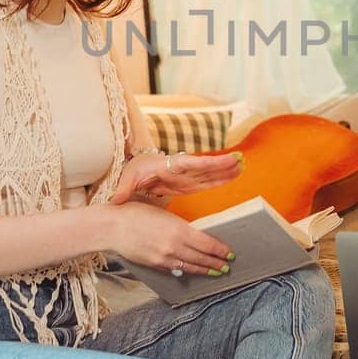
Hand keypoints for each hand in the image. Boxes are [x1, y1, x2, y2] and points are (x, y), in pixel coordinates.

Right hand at [108, 202, 232, 275]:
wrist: (112, 227)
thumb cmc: (135, 213)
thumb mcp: (163, 214)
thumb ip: (181, 227)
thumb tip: (195, 235)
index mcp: (179, 230)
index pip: (207, 244)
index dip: (220, 251)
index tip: (229, 253)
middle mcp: (174, 247)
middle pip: (202, 258)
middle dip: (216, 263)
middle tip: (227, 266)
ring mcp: (164, 258)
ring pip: (190, 267)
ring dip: (205, 270)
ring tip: (216, 272)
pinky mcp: (155, 265)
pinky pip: (175, 270)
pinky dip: (186, 271)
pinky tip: (191, 271)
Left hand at [109, 150, 243, 203]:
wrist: (133, 169)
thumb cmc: (131, 171)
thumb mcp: (125, 179)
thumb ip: (123, 188)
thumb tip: (115, 199)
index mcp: (169, 166)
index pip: (191, 164)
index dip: (208, 162)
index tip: (223, 159)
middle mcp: (180, 169)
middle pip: (204, 167)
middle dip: (221, 164)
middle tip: (240, 160)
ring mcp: (186, 176)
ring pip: (209, 173)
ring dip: (224, 170)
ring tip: (242, 166)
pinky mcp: (187, 183)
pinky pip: (207, 180)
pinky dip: (220, 178)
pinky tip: (233, 175)